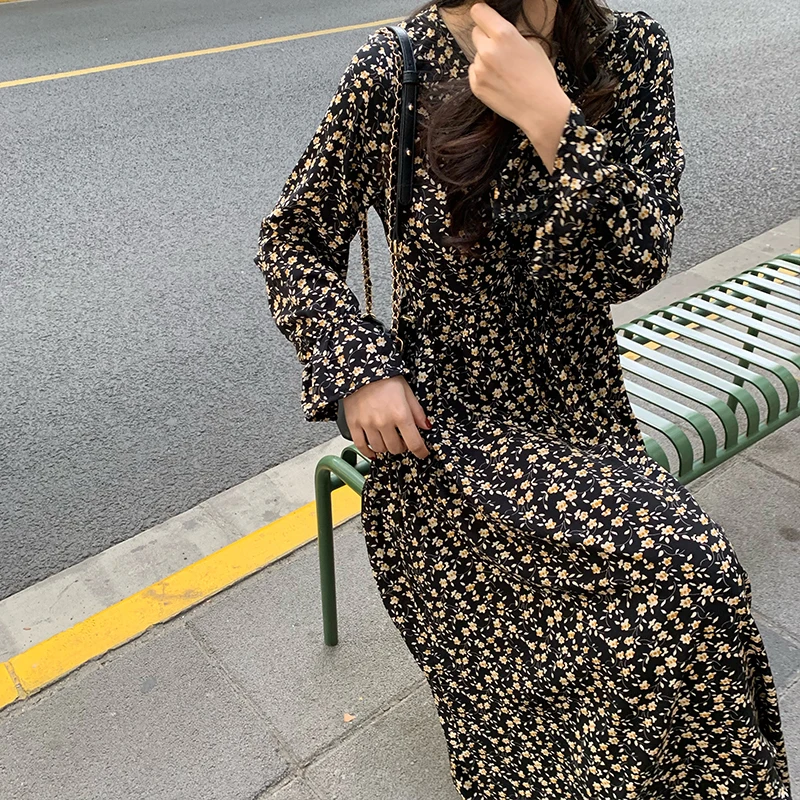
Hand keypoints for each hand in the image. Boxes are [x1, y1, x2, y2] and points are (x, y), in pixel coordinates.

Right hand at [342, 375, 431, 459]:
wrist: (360, 369)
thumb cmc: (385, 377)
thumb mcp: (407, 391)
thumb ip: (417, 411)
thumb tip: (426, 426)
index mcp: (400, 414)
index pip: (414, 443)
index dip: (421, 452)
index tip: (423, 453)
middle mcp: (383, 421)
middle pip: (396, 448)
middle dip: (402, 446)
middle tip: (402, 439)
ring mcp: (367, 424)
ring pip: (380, 449)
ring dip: (386, 447)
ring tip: (387, 439)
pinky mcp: (353, 424)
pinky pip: (361, 446)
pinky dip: (368, 452)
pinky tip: (373, 450)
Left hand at [468, 2, 570, 170]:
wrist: (539, 109)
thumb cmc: (540, 77)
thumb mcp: (532, 46)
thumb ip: (512, 36)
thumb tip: (500, 34)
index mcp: (504, 34)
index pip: (479, 12)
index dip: (483, 14)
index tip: (485, 19)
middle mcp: (488, 50)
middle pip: (475, 33)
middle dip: (485, 37)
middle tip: (499, 49)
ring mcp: (480, 69)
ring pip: (476, 55)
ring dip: (485, 59)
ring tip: (503, 72)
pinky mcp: (476, 86)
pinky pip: (474, 72)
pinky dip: (483, 75)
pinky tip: (499, 82)